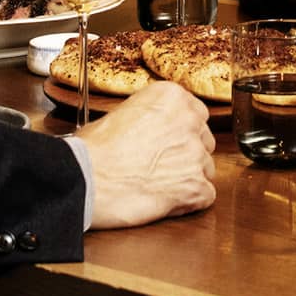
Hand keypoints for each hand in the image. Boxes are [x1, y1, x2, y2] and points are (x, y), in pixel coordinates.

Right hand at [80, 81, 215, 228]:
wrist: (89, 178)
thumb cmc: (95, 148)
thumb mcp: (121, 112)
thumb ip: (150, 115)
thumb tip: (155, 127)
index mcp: (171, 96)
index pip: (195, 111)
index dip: (181, 128)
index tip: (169, 138)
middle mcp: (189, 120)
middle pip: (204, 138)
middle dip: (187, 151)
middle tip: (162, 161)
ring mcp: (196, 155)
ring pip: (206, 166)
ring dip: (188, 175)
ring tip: (159, 181)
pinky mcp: (197, 187)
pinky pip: (206, 194)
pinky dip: (190, 199)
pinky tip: (166, 197)